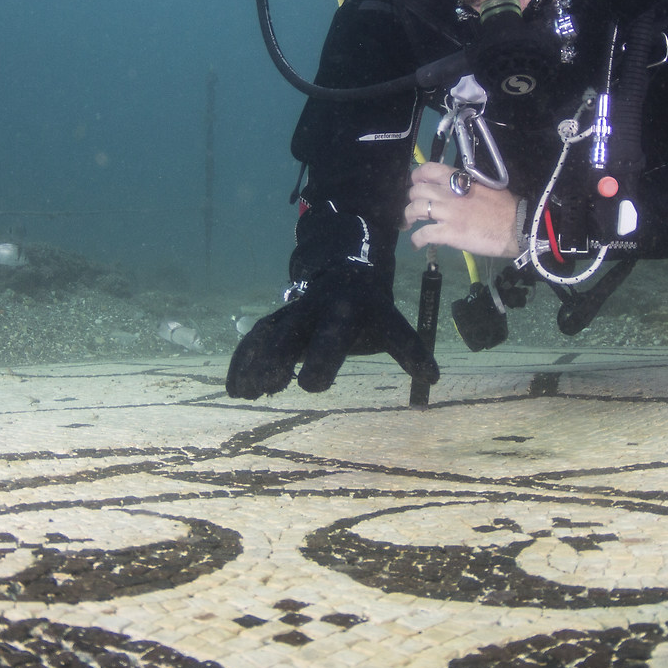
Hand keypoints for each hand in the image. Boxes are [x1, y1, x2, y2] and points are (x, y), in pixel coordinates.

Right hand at [226, 262, 438, 398]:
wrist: (346, 273)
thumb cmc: (371, 313)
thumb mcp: (394, 327)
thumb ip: (411, 353)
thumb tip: (433, 378)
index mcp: (344, 314)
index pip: (332, 337)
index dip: (321, 358)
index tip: (310, 383)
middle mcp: (313, 312)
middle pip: (290, 332)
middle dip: (278, 355)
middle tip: (272, 384)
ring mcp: (291, 315)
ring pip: (266, 334)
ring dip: (253, 362)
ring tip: (245, 393)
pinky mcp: (276, 322)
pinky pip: (254, 338)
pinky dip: (241, 361)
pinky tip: (235, 388)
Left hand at [403, 162, 520, 257]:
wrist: (517, 226)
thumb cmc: (506, 207)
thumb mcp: (485, 187)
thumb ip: (466, 186)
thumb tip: (457, 191)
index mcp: (459, 179)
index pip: (429, 169)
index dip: (417, 176)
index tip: (416, 184)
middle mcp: (449, 193)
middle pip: (417, 190)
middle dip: (411, 199)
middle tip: (414, 208)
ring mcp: (447, 213)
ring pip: (414, 209)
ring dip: (407, 217)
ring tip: (408, 224)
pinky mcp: (449, 233)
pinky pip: (423, 234)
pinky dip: (416, 240)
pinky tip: (416, 244)